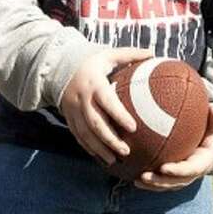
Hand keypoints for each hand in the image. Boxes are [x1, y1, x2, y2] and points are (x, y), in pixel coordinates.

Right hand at [59, 47, 150, 164]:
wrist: (59, 68)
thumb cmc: (91, 62)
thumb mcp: (108, 54)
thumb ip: (130, 55)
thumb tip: (153, 53)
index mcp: (93, 83)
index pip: (106, 101)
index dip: (119, 114)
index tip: (133, 127)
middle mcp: (82, 99)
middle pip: (95, 123)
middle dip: (110, 139)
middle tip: (126, 150)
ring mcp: (73, 111)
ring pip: (85, 134)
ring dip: (100, 149)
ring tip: (115, 160)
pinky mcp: (68, 118)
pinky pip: (78, 136)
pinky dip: (89, 148)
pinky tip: (102, 158)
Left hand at [137, 104, 212, 190]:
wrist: (212, 144)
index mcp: (203, 162)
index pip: (191, 170)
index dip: (178, 171)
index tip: (164, 168)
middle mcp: (193, 172)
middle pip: (176, 182)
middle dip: (160, 182)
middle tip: (144, 176)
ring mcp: (184, 176)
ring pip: (167, 185)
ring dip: (152, 185)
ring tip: (136, 180)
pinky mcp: (175, 176)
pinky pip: (162, 181)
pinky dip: (149, 182)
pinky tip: (133, 177)